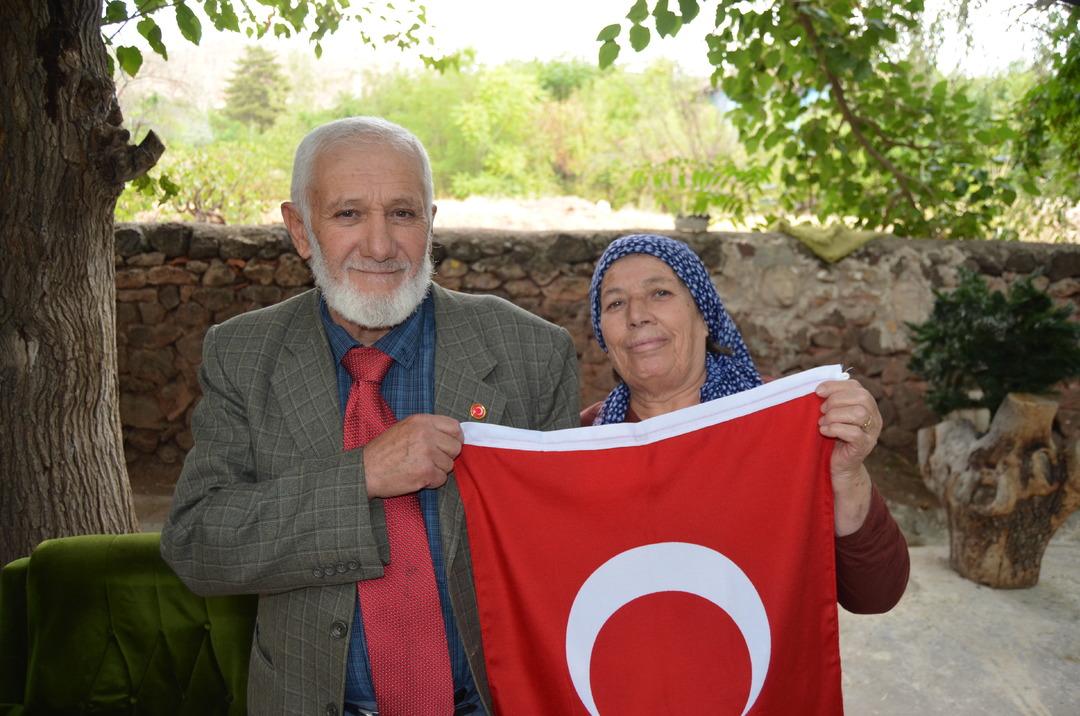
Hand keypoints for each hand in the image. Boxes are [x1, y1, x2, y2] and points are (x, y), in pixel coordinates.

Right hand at [361, 414, 462, 497]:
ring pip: (449, 465)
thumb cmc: (383, 451)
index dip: (455, 438)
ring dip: (437, 470)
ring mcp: (427, 453)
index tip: (448, 446)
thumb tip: (454, 435)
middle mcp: (426, 434)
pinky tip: (416, 477)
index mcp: (421, 421)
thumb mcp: (404, 428)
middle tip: (429, 460)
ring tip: (417, 468)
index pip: (455, 427)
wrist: (365, 470)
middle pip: (455, 447)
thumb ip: (428, 428)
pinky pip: (441, 479)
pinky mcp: (425, 472)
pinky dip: (431, 482)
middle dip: (446, 456)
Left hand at [816, 379, 878, 535]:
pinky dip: (835, 429)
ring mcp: (872, 433)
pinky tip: (824, 431)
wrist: (839, 467)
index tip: (818, 391)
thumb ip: (830, 400)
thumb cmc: (832, 438)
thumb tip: (818, 387)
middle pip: (862, 397)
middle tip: (821, 411)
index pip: (857, 387)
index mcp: (867, 405)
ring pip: (859, 414)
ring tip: (822, 422)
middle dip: (836, 401)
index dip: (836, 386)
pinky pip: (854, 433)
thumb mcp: (832, 415)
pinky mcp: (864, 447)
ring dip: (835, 415)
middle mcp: (874, 417)